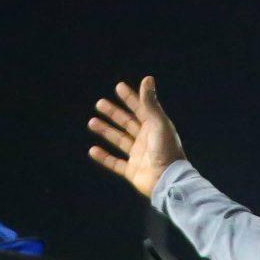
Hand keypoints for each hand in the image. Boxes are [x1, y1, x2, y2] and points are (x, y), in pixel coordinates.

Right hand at [87, 76, 185, 199]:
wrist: (168, 180)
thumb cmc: (166, 150)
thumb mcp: (158, 123)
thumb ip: (150, 103)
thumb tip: (147, 78)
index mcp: (155, 127)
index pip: (140, 109)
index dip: (130, 98)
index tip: (118, 87)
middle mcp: (146, 139)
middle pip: (127, 123)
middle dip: (114, 113)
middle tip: (99, 104)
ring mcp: (139, 155)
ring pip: (119, 140)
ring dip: (106, 131)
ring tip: (92, 122)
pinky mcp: (132, 171)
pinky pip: (115, 163)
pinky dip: (104, 157)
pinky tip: (92, 150)